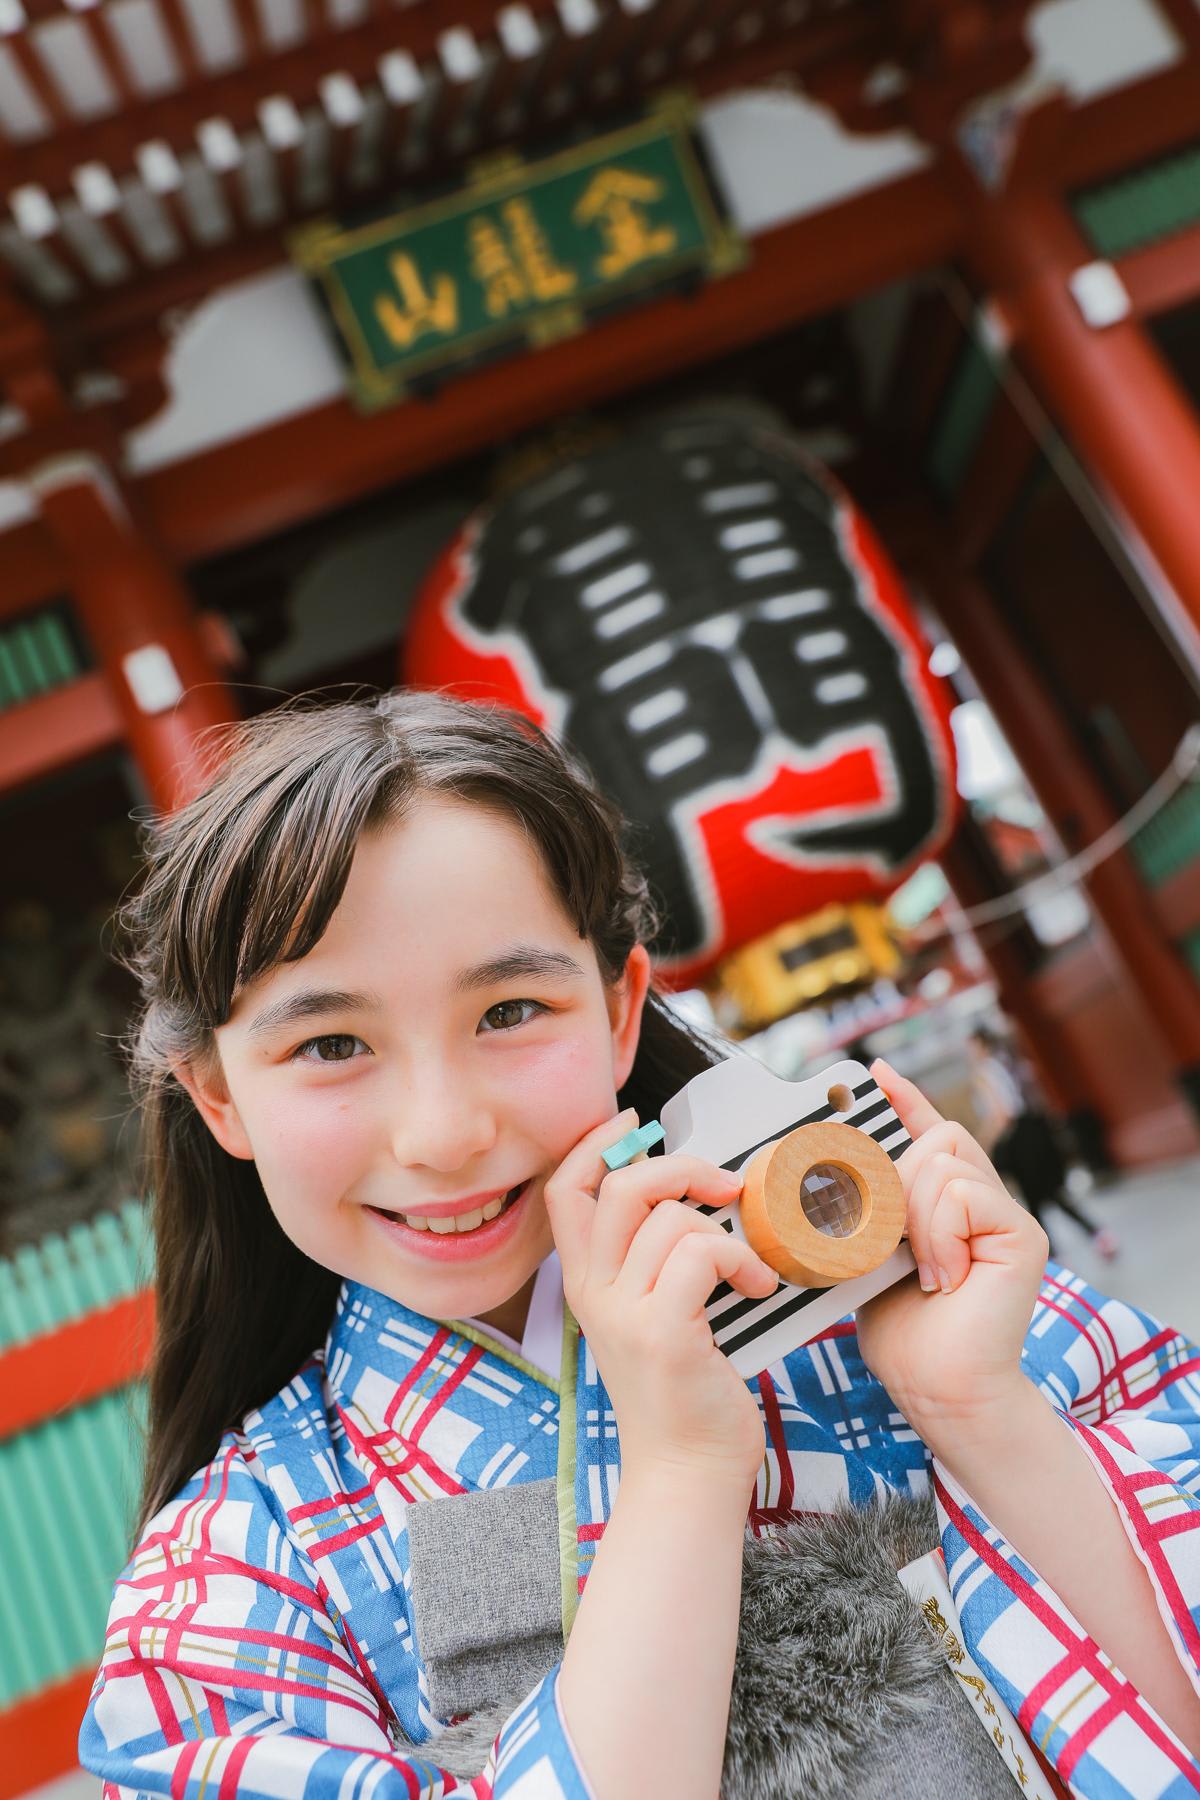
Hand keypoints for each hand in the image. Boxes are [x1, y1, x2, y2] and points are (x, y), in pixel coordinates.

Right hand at [544, 1109, 778, 1487]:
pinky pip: (700, 1253)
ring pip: (669, 1218)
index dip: (593, 1143)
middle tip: (724, 1186)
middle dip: (679, 1166)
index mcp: (586, 1284)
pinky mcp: (662, 1333)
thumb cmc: (685, 1392)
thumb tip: (695, 1194)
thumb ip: (653, 1261)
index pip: (564, 1190)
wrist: (688, 1473)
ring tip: (749, 1268)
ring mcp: (623, 1314)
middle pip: (617, 1187)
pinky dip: (741, 1260)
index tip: (631, 1121)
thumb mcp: (650, 1316)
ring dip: (726, 1230)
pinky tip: (756, 1287)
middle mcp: (593, 1294)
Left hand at [855, 1060, 1048, 1441]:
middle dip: (898, 1184)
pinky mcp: (1023, 1233)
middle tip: (896, 1244)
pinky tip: (944, 1275)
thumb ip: (870, 1206)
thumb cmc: (900, 1329)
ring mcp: (1006, 1214)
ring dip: (915, 1217)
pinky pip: (962, 1194)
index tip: (875, 1074)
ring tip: (924, 1270)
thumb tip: (841, 1162)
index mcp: (945, 1202)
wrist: (936, 1386)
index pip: (927, 1133)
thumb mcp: (868, 1250)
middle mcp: (982, 1200)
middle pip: (935, 1138)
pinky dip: (940, 1233)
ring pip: (943, 1162)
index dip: (904, 1100)